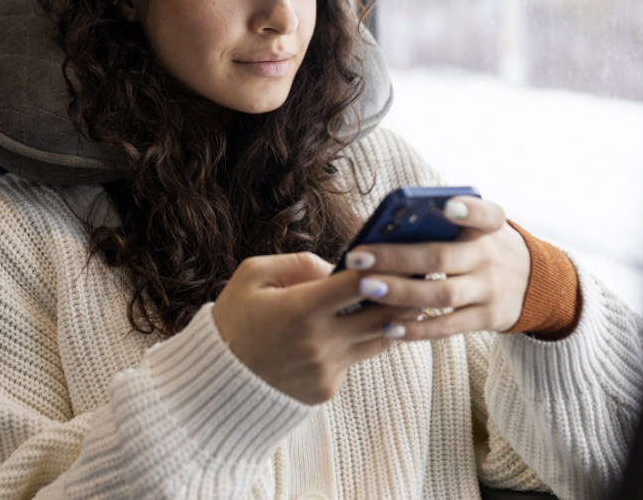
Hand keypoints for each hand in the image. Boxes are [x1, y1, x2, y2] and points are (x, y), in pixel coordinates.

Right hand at [210, 252, 418, 403]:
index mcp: (300, 309)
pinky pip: (356, 359)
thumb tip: (335, 264)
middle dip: (407, 293)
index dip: (387, 266)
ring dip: (397, 319)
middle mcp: (319, 342)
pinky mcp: (327, 389)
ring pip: (379, 339)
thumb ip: (297, 263)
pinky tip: (371, 325)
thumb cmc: (234, 320)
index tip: (406, 253)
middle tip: (427, 275)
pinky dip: (363, 342)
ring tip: (415, 297)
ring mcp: (326, 369)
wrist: (216, 382)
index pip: (359, 283)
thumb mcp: (252, 276)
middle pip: (383, 314)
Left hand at [344, 196, 530, 338]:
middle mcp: (489, 257)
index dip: (468, 210)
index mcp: (488, 227)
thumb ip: (443, 225)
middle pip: (442, 257)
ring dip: (401, 292)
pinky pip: (449, 326)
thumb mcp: (478, 229)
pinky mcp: (487, 318)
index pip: (485, 214)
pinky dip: (418, 329)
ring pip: (443, 294)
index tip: (447, 206)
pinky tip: (388, 327)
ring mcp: (490, 289)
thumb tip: (384, 228)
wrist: (534, 283)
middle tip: (358, 257)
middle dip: (397, 258)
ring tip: (366, 288)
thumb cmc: (483, 247)